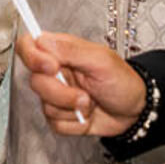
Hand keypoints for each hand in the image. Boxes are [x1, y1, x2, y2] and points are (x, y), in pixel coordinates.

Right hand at [15, 31, 146, 137]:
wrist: (135, 112)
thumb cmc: (123, 81)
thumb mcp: (101, 60)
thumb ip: (70, 50)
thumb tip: (43, 40)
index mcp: (61, 52)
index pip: (29, 46)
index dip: (32, 56)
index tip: (50, 67)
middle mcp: (55, 72)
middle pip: (35, 81)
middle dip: (60, 92)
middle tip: (84, 93)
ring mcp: (57, 95)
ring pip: (44, 105)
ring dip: (71, 108)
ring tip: (90, 103)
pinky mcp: (61, 116)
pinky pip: (55, 123)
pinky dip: (74, 123)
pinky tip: (87, 116)